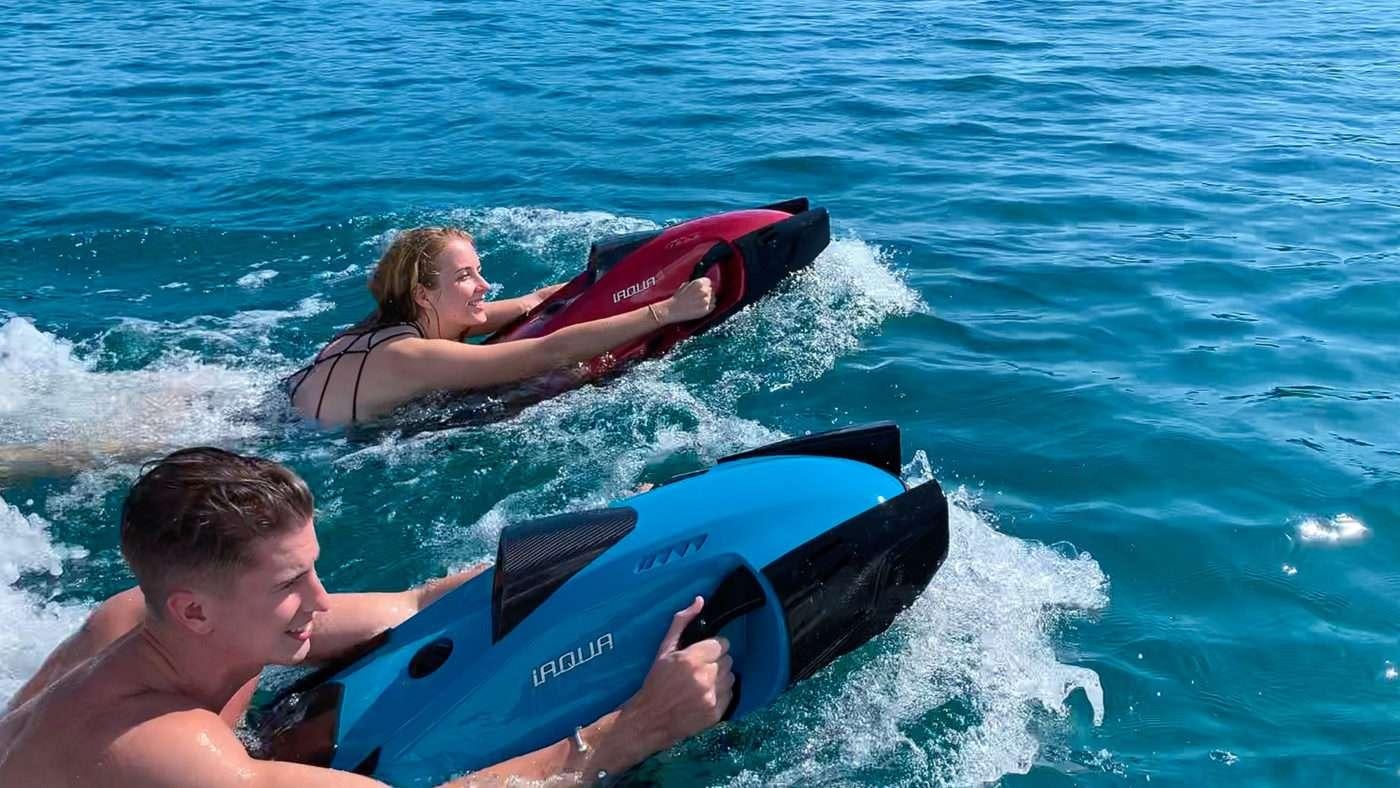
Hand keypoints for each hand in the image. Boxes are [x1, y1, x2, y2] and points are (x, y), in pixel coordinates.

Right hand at [611, 597, 733, 758]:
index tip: (704, 652)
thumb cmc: (656, 681)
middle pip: (728, 660)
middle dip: (716, 661)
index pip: (722, 644)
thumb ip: (682, 622)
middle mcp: (705, 677)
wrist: (650, 718)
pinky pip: (730, 694)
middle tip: (701, 668)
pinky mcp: (716, 713)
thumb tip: (700, 600)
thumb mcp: (664, 649)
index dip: (713, 647)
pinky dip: (721, 693)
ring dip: (720, 677)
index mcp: (692, 659)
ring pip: (731, 677)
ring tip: (704, 682)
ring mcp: (712, 697)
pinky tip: (706, 695)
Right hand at [661, 279, 716, 323]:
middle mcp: (704, 291)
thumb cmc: (677, 299)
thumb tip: (700, 284)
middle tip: (700, 297)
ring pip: (713, 298)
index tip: (703, 288)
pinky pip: (713, 306)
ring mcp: (706, 301)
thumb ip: (695, 284)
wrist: (672, 310)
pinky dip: (710, 307)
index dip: (705, 285)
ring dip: (709, 300)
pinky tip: (702, 307)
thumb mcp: (685, 285)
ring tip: (700, 303)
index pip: (708, 281)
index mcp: (699, 283)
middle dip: (707, 293)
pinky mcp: (706, 310)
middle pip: (711, 290)